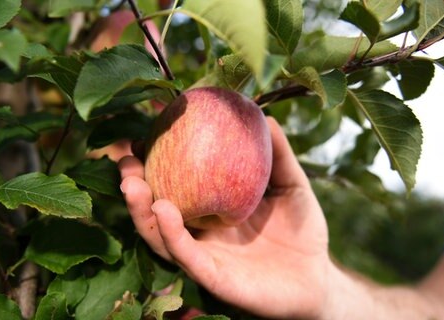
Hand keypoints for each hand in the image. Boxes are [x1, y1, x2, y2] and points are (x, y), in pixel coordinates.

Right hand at [119, 117, 332, 318]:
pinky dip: (171, 235)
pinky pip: (187, 256)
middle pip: (157, 210)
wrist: (318, 277)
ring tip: (131, 183)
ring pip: (161, 236)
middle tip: (124, 160)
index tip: (143, 135)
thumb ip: (278, 154)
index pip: (175, 184)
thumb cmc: (302, 230)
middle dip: (135, 185)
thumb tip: (263, 114)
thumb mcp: (291, 184)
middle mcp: (200, 233)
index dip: (155, 161)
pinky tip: (163, 209)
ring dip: (141, 210)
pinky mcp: (214, 278)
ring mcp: (204, 256)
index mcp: (211, 209)